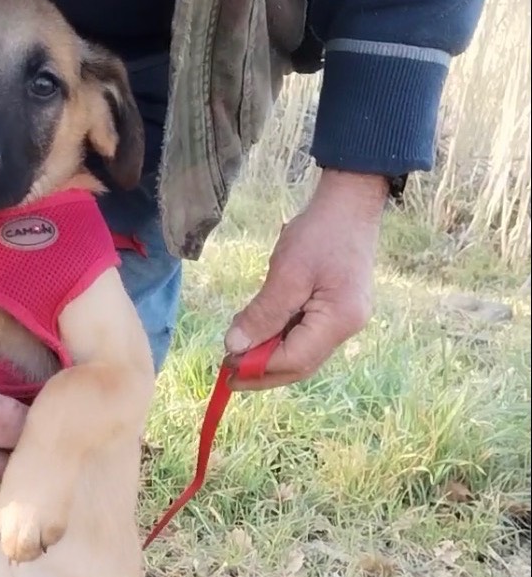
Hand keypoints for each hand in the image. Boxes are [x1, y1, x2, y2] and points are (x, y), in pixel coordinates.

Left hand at [224, 169, 387, 390]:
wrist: (349, 204)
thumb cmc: (319, 234)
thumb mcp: (286, 273)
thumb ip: (262, 314)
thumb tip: (235, 346)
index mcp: (339, 320)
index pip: (294, 360)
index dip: (259, 369)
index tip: (226, 366)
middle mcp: (346, 328)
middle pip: (300, 363)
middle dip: (262, 371)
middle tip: (226, 372)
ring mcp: (344, 320)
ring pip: (301, 351)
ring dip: (268, 355)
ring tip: (236, 352)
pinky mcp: (336, 311)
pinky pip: (304, 335)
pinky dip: (278, 338)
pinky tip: (256, 332)